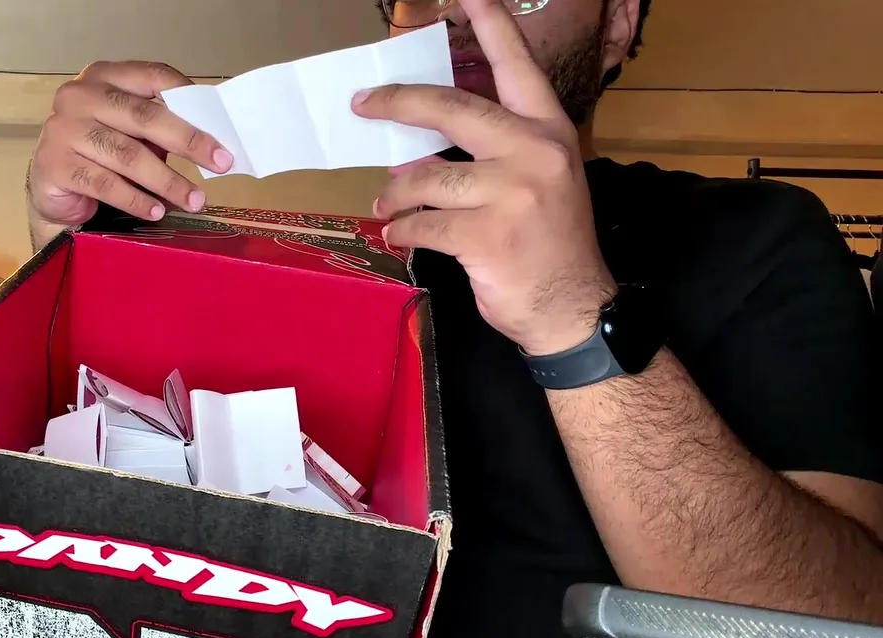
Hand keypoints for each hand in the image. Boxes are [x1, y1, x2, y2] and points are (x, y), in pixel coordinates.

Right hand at [27, 60, 233, 227]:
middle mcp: (81, 96)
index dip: (190, 99)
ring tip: (194, 200)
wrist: (51, 185)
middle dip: (189, 141)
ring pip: (128, 155)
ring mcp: (64, 129)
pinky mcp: (55, 165)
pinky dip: (137, 200)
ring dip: (167, 181)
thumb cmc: (100, 153)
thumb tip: (215, 146)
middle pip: (144, 116)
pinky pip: (106, 184)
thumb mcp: (133, 132)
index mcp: (105, 76)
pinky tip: (157, 211)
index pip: (154, 76)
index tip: (221, 127)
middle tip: (221, 164)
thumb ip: (162, 127)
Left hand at [352, 0, 613, 356]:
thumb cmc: (549, 245)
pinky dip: (402, 230)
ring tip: (384, 206)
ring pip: (425, 177)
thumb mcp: (536, 183)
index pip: (517, 67)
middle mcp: (534, 152)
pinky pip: (422, 222)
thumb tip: (413, 153)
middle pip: (452, 109)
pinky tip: (400, 236)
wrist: (573, 309)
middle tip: (363, 104)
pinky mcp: (487, 235)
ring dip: (394, 195)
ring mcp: (513, 194)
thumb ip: (489, 156)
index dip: (492, 26)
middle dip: (398, 104)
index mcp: (549, 132)